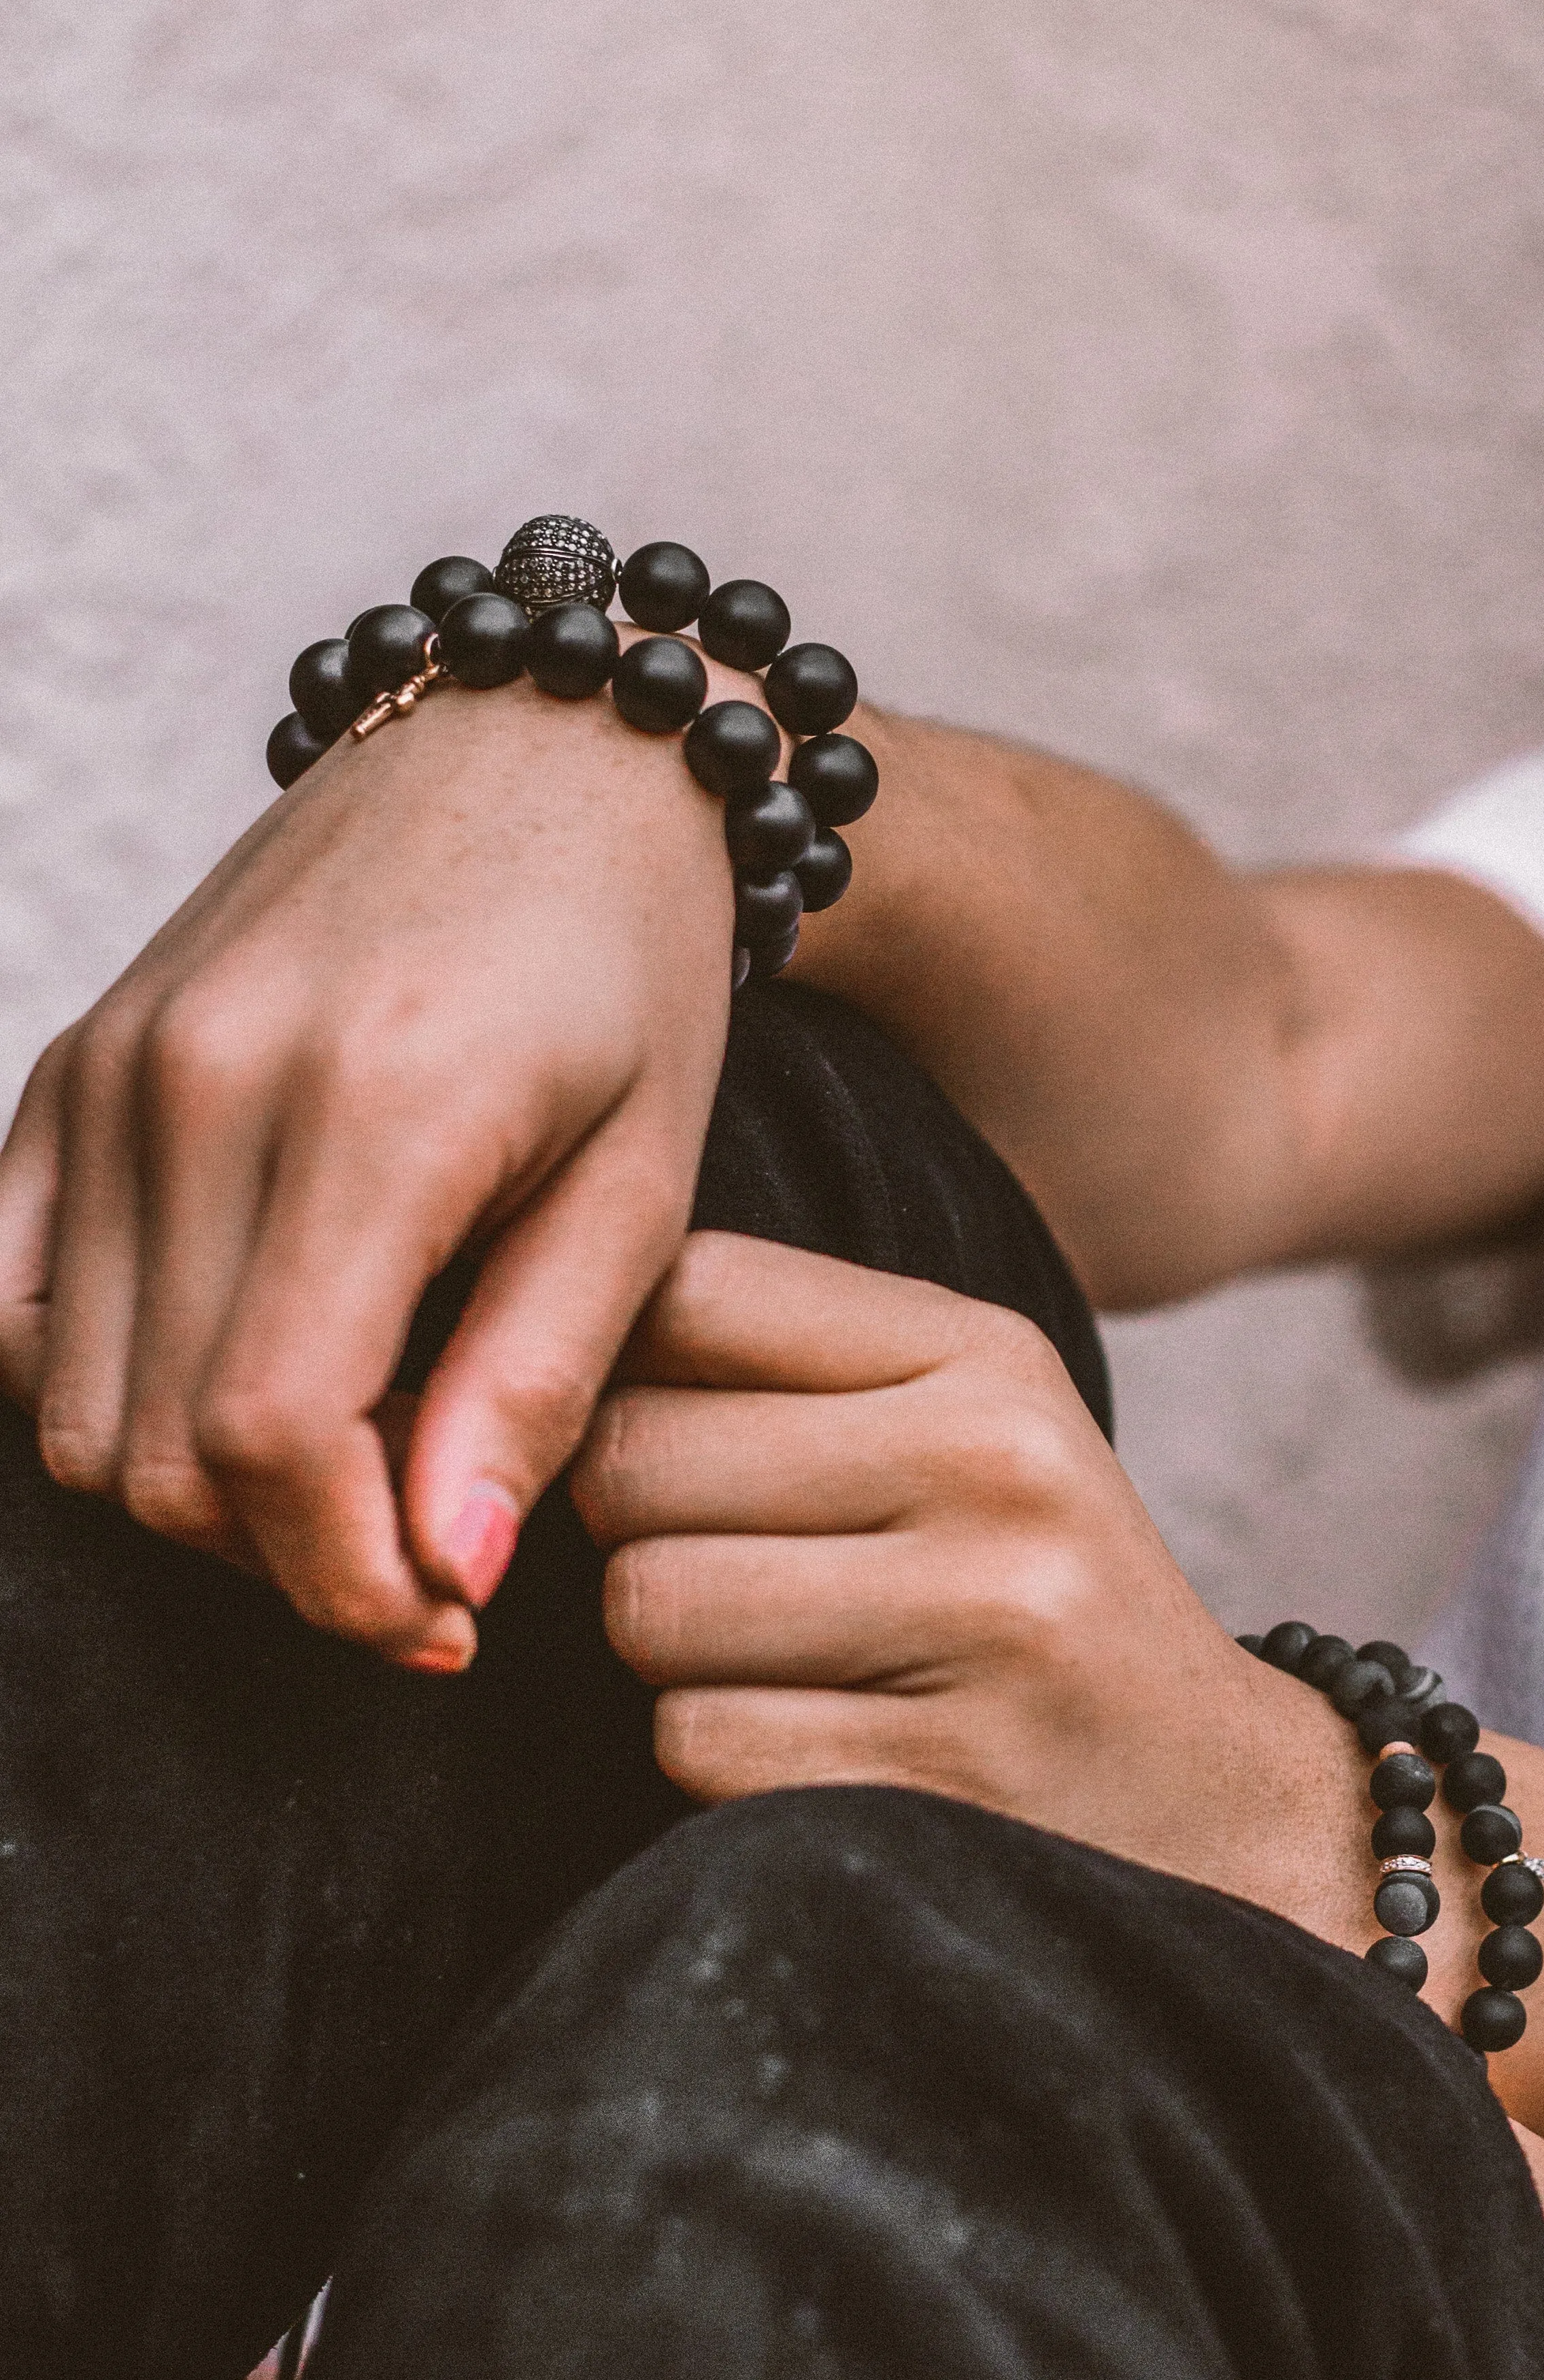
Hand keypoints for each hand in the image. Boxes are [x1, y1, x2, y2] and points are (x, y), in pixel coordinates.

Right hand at [0, 680, 733, 1666]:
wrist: (545, 755)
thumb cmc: (628, 973)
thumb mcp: (645, 1186)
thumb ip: (533, 1386)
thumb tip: (443, 1576)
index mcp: (373, 1108)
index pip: (274, 1433)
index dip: (344, 1579)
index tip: (440, 1624)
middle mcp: (203, 1080)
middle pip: (162, 1448)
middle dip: (288, 1557)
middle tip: (417, 1555)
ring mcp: (112, 1067)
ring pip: (72, 1407)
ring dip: (199, 1491)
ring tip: (348, 1468)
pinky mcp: (68, 1064)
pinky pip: (8, 1306)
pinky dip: (99, 1390)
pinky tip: (235, 1379)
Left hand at [569, 1233, 1372, 1930]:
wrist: (1222, 1809)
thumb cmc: (1033, 1600)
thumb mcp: (962, 1431)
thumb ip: (776, 1368)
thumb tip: (497, 1346)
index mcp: (986, 1354)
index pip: (688, 1288)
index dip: (614, 1371)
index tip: (656, 1440)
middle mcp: (996, 1465)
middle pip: (632, 1458)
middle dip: (632, 1532)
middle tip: (726, 1577)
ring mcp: (985, 1624)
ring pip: (644, 1607)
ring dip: (669, 1661)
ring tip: (781, 1667)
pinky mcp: (947, 1775)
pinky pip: (696, 1745)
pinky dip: (717, 1764)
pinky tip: (817, 1754)